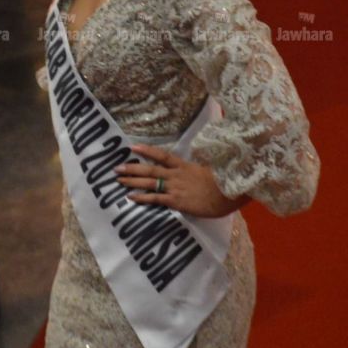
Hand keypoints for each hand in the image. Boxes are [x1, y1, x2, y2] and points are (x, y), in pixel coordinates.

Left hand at [115, 144, 250, 218]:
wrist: (230, 190)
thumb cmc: (227, 181)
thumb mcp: (211, 171)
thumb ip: (201, 170)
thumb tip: (198, 171)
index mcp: (186, 166)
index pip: (163, 155)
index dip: (148, 151)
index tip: (133, 147)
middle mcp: (177, 174)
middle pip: (150, 168)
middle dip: (133, 168)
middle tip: (117, 167)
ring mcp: (175, 187)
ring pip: (149, 182)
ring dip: (132, 180)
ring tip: (119, 179)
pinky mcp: (176, 200)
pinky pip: (155, 198)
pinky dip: (142, 197)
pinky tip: (130, 197)